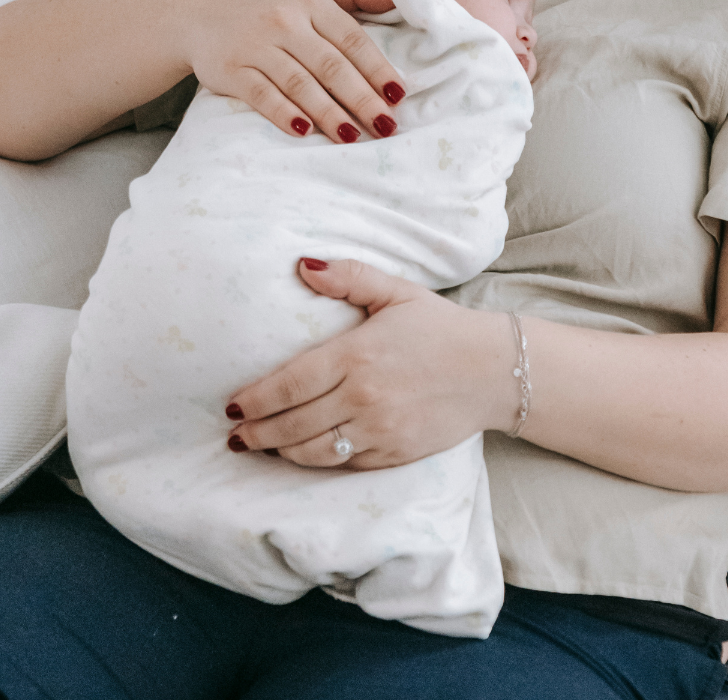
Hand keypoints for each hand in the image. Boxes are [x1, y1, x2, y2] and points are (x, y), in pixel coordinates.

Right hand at [178, 0, 405, 142]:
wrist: (195, 11)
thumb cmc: (264, 1)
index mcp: (308, 0)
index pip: (351, 38)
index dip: (376, 68)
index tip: (398, 95)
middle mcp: (283, 20)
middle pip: (330, 65)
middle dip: (361, 98)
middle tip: (385, 125)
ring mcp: (255, 46)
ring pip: (300, 84)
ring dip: (329, 113)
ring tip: (353, 137)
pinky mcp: (231, 71)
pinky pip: (262, 96)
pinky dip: (284, 114)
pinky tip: (305, 131)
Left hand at [225, 259, 519, 468]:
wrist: (495, 371)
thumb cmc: (441, 328)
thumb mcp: (396, 292)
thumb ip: (348, 276)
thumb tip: (302, 265)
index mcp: (357, 355)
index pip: (290, 384)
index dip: (256, 399)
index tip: (232, 406)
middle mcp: (364, 397)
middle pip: (293, 424)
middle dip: (258, 433)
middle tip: (236, 435)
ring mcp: (380, 430)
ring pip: (315, 451)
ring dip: (282, 452)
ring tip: (263, 446)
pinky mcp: (396, 454)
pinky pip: (346, 464)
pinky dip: (319, 461)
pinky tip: (304, 453)